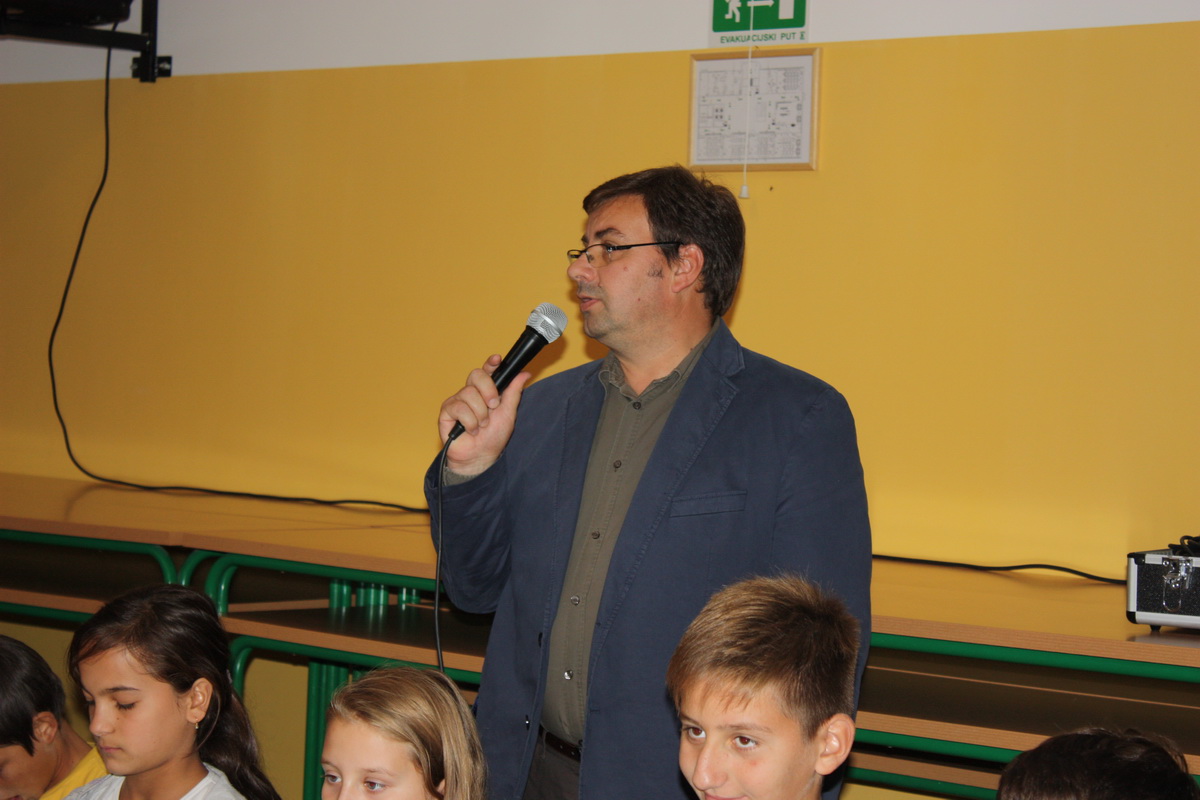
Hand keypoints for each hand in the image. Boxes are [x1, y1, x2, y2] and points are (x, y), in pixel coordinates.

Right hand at [437, 354, 531, 475]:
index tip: (497, 360)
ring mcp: (457, 401)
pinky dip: (469, 421)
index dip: (490, 363)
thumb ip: (513, 392)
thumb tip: (524, 373)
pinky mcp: (446, 411)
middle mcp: (471, 393)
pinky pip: (459, 407)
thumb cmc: (493, 437)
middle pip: (476, 374)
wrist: (481, 456)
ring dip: (480, 413)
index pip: (487, 371)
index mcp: (486, 391)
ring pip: (469, 393)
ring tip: (481, 426)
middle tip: (493, 406)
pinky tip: (470, 430)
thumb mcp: (508, 413)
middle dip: (488, 390)